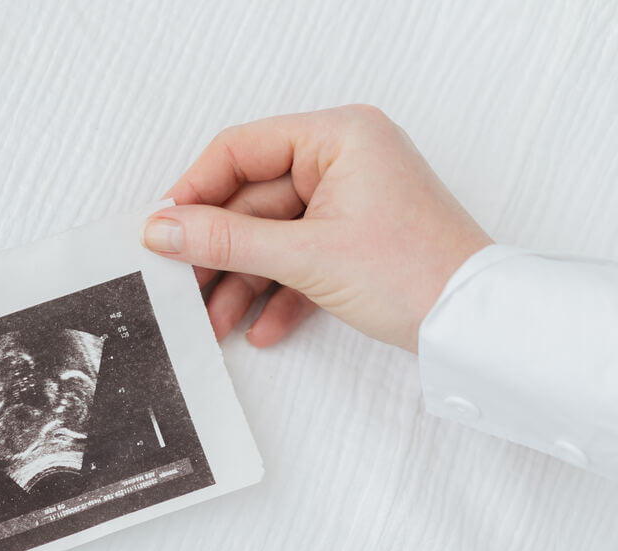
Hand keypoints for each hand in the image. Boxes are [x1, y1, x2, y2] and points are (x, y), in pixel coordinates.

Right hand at [142, 104, 492, 351]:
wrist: (476, 327)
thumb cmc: (415, 274)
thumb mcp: (305, 256)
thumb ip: (224, 241)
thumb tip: (159, 230)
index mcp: (337, 136)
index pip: (240, 150)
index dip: (195, 192)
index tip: (161, 232)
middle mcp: (342, 160)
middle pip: (251, 200)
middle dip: (217, 254)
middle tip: (179, 286)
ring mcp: (348, 202)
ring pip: (271, 237)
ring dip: (241, 283)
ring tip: (214, 324)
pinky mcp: (353, 242)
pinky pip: (298, 260)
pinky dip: (278, 294)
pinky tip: (260, 329)